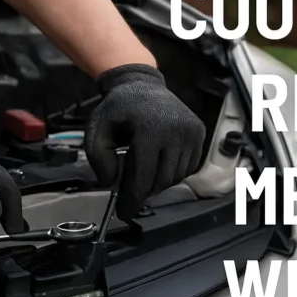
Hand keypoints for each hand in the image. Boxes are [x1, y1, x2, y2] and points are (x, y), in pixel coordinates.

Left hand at [85, 64, 205, 217]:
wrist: (141, 84)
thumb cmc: (119, 107)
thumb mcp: (97, 129)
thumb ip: (99, 158)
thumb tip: (111, 184)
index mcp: (150, 128)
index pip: (144, 177)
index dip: (132, 199)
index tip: (124, 212)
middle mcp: (176, 130)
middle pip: (161, 181)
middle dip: (144, 191)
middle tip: (130, 192)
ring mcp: (191, 132)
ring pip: (176, 177)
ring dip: (159, 182)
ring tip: (144, 170)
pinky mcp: (199, 133)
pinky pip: (188, 167)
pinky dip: (173, 171)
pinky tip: (159, 161)